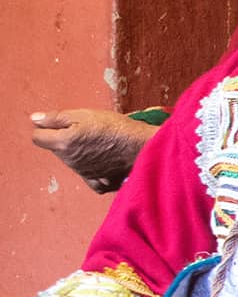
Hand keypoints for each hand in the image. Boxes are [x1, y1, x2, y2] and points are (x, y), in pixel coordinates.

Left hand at [29, 108, 153, 192]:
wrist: (143, 147)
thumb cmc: (116, 128)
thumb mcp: (84, 114)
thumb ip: (56, 117)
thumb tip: (35, 119)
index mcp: (63, 143)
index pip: (37, 137)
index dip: (46, 127)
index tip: (59, 123)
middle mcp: (69, 161)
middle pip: (56, 148)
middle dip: (63, 139)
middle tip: (86, 130)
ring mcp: (83, 173)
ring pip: (71, 160)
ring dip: (78, 151)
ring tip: (99, 142)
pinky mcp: (98, 181)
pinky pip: (89, 178)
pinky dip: (91, 171)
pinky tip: (101, 162)